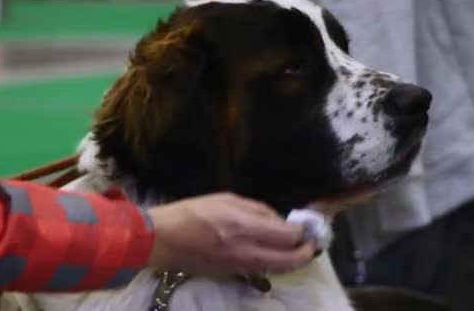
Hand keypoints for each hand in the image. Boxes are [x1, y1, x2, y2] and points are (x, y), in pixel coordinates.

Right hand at [146, 193, 315, 275]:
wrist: (163, 240)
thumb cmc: (191, 213)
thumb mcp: (225, 199)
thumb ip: (255, 209)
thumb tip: (277, 220)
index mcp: (244, 227)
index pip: (286, 236)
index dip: (300, 232)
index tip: (303, 226)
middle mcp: (246, 251)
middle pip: (288, 261)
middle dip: (305, 253)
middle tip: (310, 245)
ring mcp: (240, 266)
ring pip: (277, 270)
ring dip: (292, 261)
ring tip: (297, 251)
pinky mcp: (232, 274)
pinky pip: (262, 271)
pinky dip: (274, 264)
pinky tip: (274, 254)